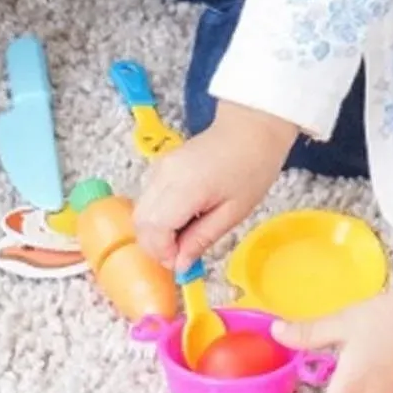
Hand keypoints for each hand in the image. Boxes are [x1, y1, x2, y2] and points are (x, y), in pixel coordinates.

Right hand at [133, 104, 300, 269]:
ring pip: (140, 212)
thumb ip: (202, 239)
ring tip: (184, 238)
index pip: (155, 229)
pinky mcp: (160, 167)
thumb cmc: (251, 167)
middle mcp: (164, 176)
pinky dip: (157, 218)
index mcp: (186, 187)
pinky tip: (182, 220)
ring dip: (155, 233)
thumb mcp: (233, 212)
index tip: (181, 263)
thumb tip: (180, 265)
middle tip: (181, 255)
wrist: (251, 128)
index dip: (163, 252)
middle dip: (155, 246)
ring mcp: (159, 169)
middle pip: (141, 222)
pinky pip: (148, 200)